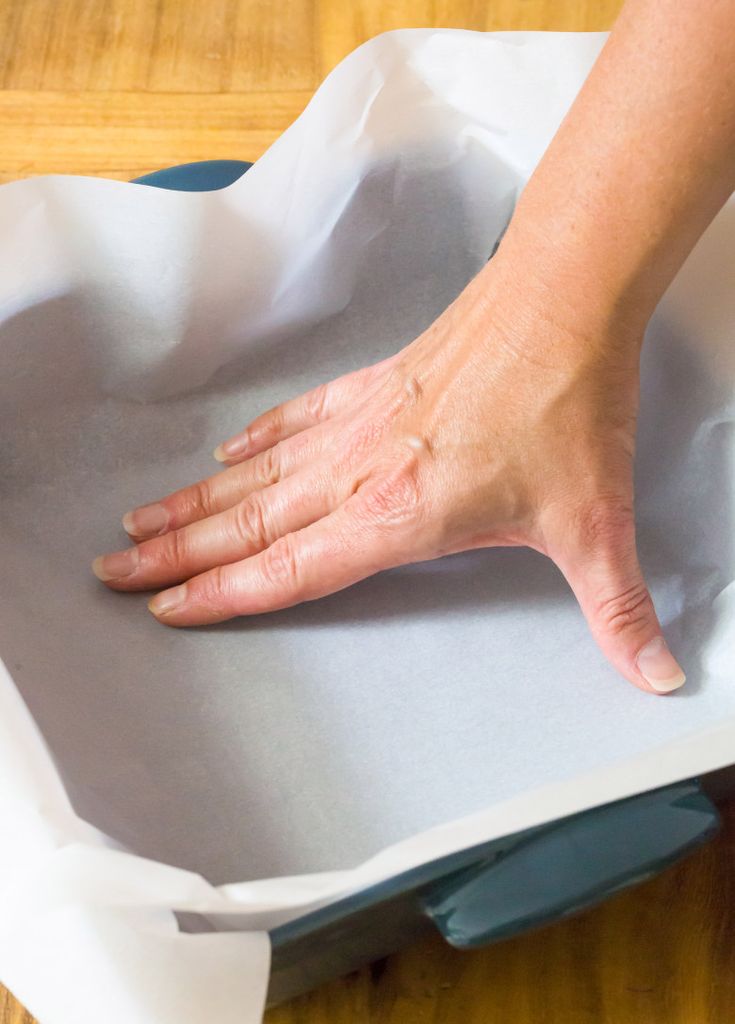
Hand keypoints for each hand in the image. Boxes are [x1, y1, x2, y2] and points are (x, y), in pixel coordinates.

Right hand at [92, 258, 684, 694]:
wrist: (563, 303)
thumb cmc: (568, 405)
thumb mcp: (595, 524)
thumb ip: (619, 610)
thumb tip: (658, 674)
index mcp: (401, 512)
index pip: (293, 568)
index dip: (227, 594)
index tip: (172, 609)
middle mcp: (364, 470)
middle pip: (250, 523)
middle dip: (177, 554)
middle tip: (117, 570)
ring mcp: (361, 423)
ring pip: (257, 474)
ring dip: (195, 502)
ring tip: (144, 521)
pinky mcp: (374, 386)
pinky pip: (297, 421)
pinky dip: (257, 440)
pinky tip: (228, 452)